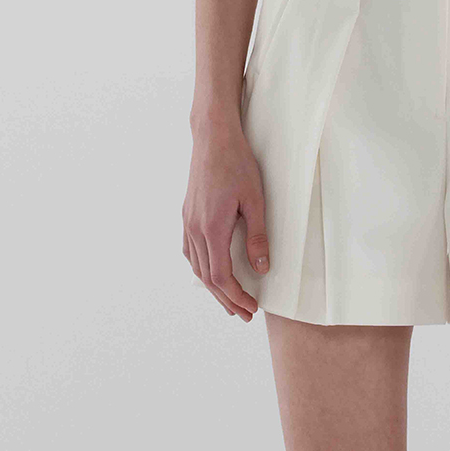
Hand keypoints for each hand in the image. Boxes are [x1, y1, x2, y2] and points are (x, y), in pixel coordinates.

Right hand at [183, 113, 269, 320]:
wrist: (213, 137)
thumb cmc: (237, 163)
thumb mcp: (255, 200)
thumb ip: (258, 236)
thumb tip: (262, 268)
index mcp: (211, 228)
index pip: (221, 276)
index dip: (236, 297)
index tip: (252, 308)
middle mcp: (195, 228)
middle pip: (207, 277)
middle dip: (226, 299)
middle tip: (245, 313)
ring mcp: (188, 221)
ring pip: (196, 266)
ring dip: (213, 287)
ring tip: (230, 300)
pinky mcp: (187, 214)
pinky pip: (190, 250)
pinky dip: (201, 268)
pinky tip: (210, 271)